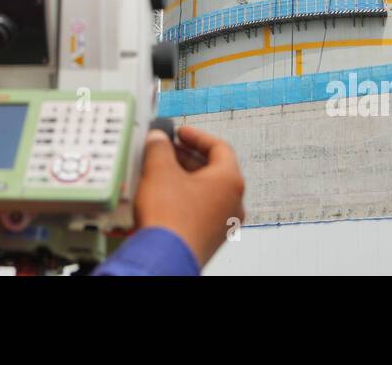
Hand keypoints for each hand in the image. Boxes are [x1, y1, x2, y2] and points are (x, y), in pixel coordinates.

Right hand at [133, 124, 244, 267]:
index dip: (197, 136)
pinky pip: (199, 209)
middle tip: (166, 149)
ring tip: (160, 170)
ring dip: (184, 176)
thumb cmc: (170, 218)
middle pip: (213, 169)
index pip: (219, 147)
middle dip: (186, 157)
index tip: (181, 132)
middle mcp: (233, 203)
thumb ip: (159, 146)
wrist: (164, 258)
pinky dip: (183, 196)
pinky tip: (162, 195)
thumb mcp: (159, 169)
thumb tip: (158, 138)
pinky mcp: (208, 237)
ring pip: (205, 190)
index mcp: (230, 181)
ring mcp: (223, 223)